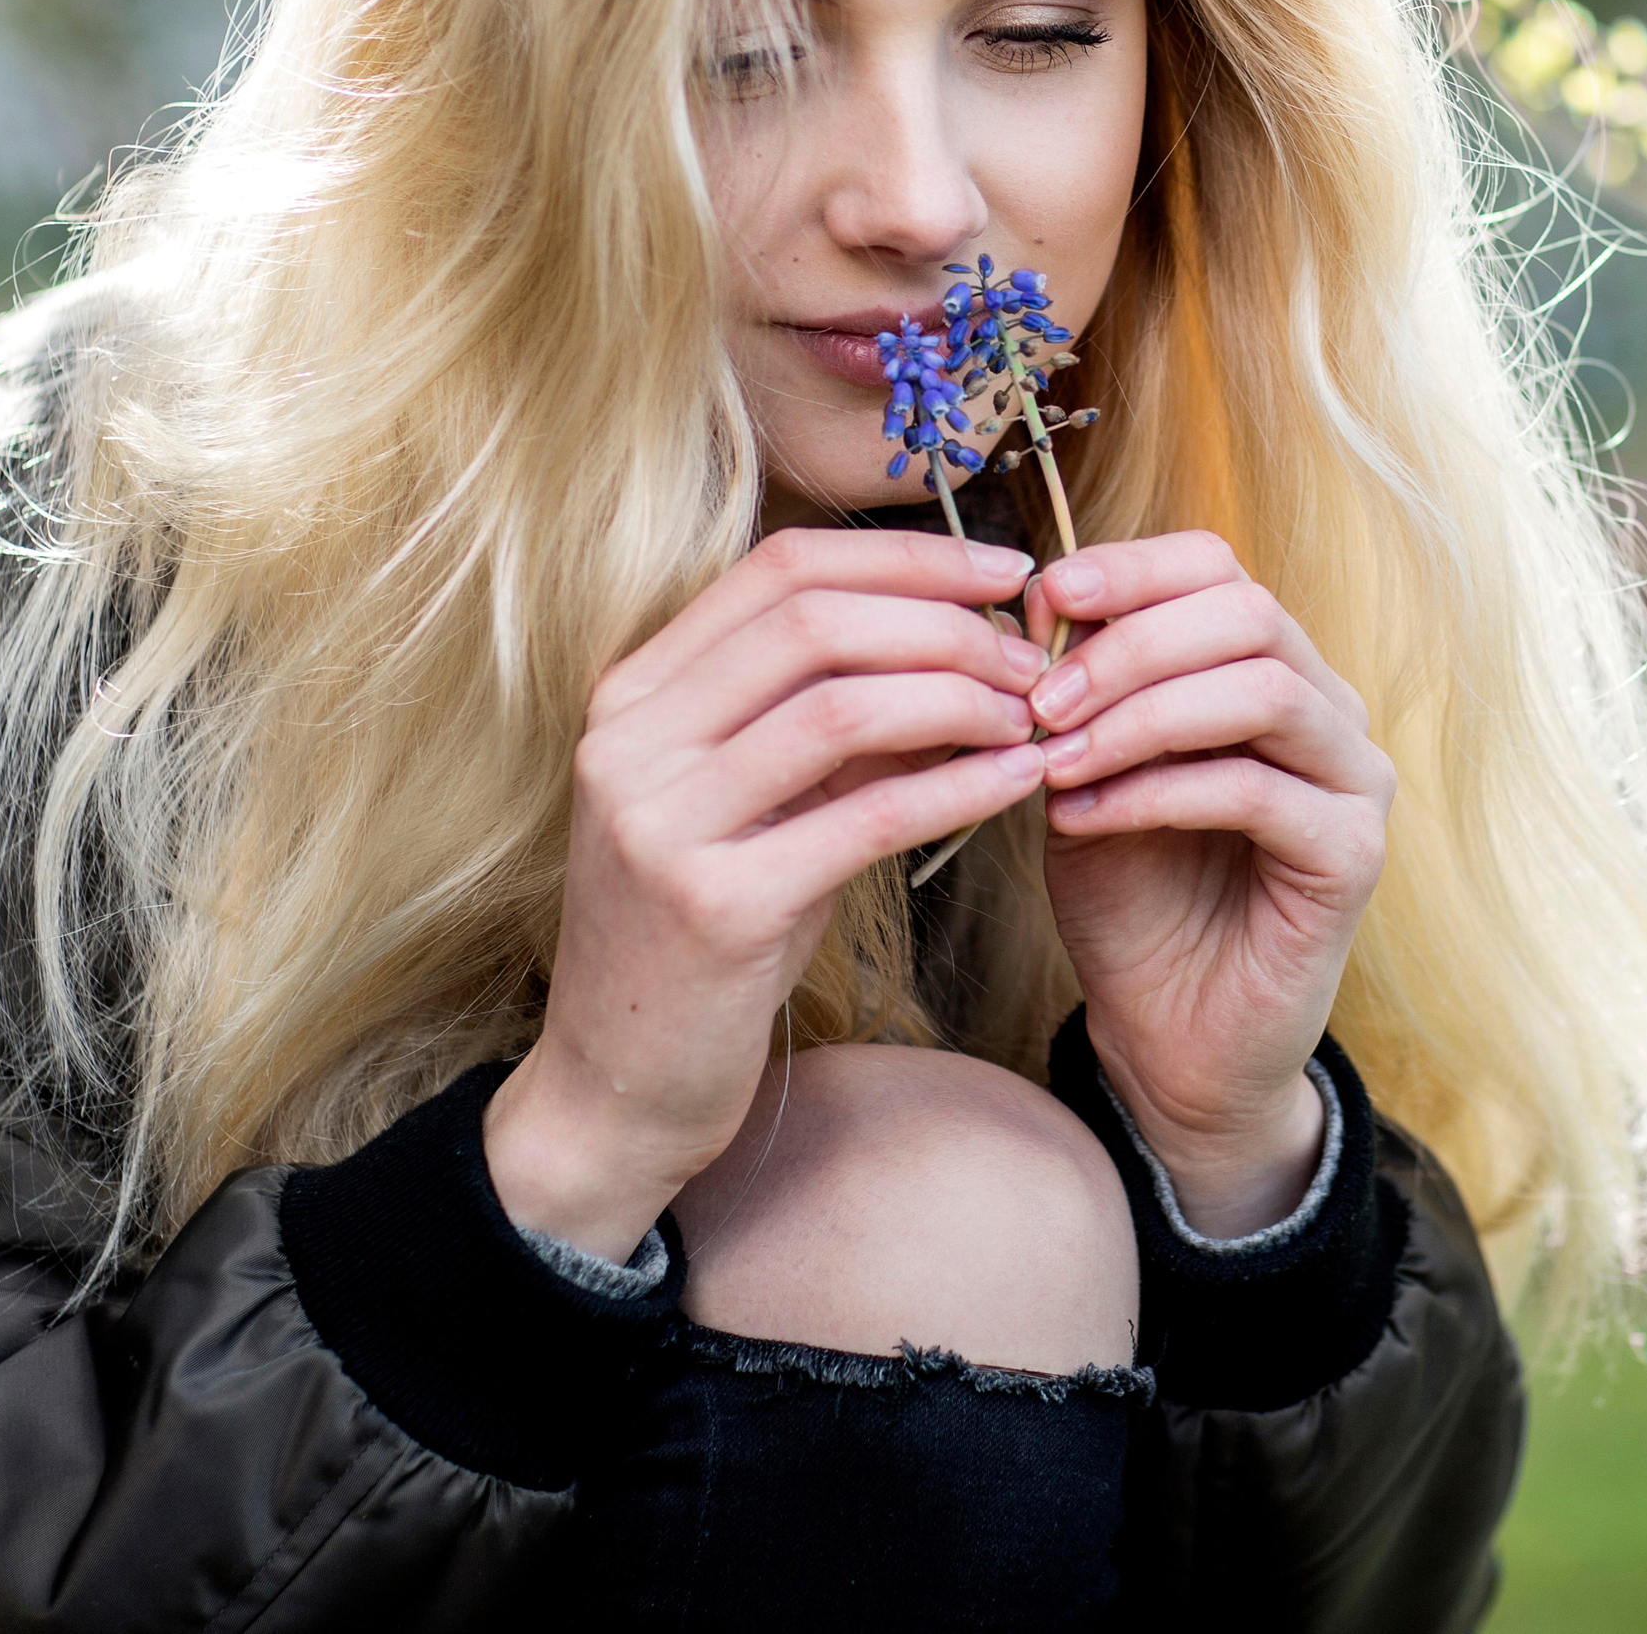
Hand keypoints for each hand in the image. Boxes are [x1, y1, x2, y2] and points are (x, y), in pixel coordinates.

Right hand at [483, 528, 1049, 1258]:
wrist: (615, 1090)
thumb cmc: (703, 939)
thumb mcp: (754, 807)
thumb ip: (829, 723)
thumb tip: (960, 644)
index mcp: (632, 694)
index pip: (782, 568)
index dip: (905, 556)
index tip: (1004, 570)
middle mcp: (629, 741)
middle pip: (815, 619)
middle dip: (945, 623)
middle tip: (1032, 656)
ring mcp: (660, 822)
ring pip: (842, 705)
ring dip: (961, 698)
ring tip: (1031, 716)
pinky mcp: (712, 907)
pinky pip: (865, 817)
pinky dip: (958, 787)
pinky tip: (1018, 782)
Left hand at [1023, 533, 1392, 1235]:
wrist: (1168, 1037)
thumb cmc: (1128, 895)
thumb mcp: (1081, 770)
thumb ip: (1075, 688)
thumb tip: (1033, 594)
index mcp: (1268, 667)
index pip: (1217, 566)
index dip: (1130, 568)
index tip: (1041, 594)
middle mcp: (1328, 709)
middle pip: (1247, 612)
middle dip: (1128, 644)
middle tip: (1038, 699)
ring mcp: (1352, 780)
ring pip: (1262, 690)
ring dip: (1142, 714)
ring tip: (1055, 758)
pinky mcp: (1352, 856)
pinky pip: (1258, 790)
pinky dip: (1157, 791)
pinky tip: (1081, 818)